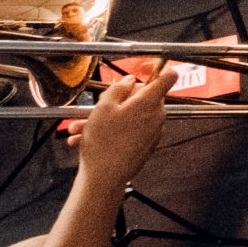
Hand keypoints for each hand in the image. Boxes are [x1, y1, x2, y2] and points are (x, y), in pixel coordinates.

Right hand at [74, 63, 171, 189]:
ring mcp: (152, 131)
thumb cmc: (103, 142)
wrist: (104, 179)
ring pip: (130, 116)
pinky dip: (111, 131)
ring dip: (107, 118)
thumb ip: (118, 88)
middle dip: (117, 100)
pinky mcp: (145, 145)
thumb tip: (130, 80)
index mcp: (150, 102)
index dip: (157, 67)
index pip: (168, 75)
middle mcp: (157, 115)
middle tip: (95, 107)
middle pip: (142, 97)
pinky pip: (129, 130)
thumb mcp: (103, 108)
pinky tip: (85, 139)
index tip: (141, 67)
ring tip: (79, 128)